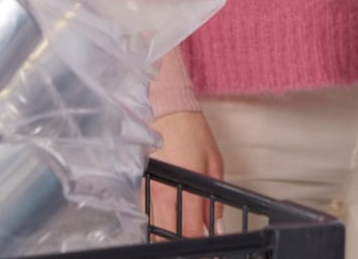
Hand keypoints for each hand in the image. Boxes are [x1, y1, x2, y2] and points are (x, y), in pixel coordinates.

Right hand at [149, 111, 224, 236]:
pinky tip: (168, 221)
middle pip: (168, 233)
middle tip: (193, 244)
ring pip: (154, 228)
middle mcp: (163, 191)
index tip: (206, 246)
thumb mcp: (215, 164)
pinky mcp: (140, 187)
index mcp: (185, 185)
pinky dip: (157, 222)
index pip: (189, 229)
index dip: (198, 243)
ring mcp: (149, 190)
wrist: (168, 112)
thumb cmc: (193, 133)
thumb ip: (215, 199)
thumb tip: (217, 227)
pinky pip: (147, 214)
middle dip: (181, 242)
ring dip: (167, 235)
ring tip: (180, 234)